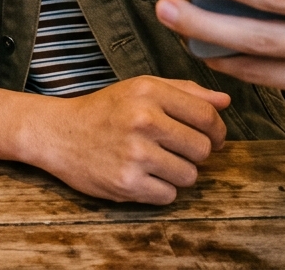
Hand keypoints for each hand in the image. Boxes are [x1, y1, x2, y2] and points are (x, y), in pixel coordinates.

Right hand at [21, 77, 228, 204]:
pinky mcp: (127, 183)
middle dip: (194, 153)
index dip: (216, 130)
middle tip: (174, 149)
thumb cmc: (105, 110)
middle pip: (202, 149)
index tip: (209, 136)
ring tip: (154, 161)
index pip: (207, 116)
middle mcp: (143, 119)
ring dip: (177, 173)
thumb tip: (225, 101)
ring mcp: (135, 153)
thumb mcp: (139, 89)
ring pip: (190, 175)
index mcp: (148, 91)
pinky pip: (169, 195)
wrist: (59, 133)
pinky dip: (159, 189)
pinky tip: (140, 174)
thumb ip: (184, 91)